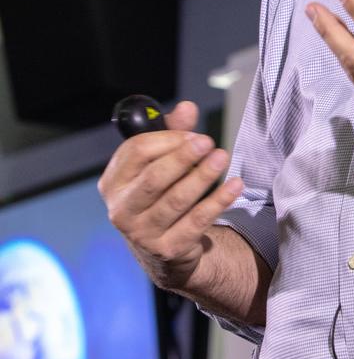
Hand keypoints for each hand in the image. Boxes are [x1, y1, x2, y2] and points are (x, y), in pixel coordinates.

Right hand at [98, 100, 243, 291]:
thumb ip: (171, 133)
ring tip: (222, 157)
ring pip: (176, 199)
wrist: (161, 250)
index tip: (194, 135)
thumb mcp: (157, 163)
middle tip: (208, 142)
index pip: (136, 152)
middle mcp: (121, 209)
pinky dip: (218, 201)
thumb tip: (187, 108)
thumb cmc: (158, 196)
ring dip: (203, 176)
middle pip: (154, 177)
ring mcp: (142, 233)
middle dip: (183, 156)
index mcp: (113, 182)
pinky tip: (234, 185)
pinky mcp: (167, 248)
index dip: (168, 139)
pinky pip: (197, 221)